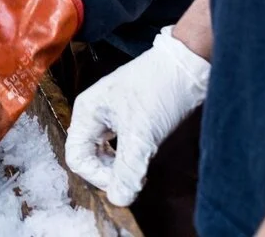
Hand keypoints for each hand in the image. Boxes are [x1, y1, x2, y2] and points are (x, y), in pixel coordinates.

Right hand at [65, 27, 208, 206]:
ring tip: (140, 169)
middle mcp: (94, 113)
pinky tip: (145, 158)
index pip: (76, 156)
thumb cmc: (159, 89)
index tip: (123, 180)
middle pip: (88, 155)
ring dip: (120, 166)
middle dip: (108, 171)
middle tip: (134, 176)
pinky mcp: (130, 118)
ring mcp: (112, 115)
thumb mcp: (142, 133)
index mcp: (87, 111)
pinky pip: (120, 145)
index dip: (96, 174)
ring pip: (105, 151)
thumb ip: (128, 168)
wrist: (188, 65)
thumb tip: (118, 199)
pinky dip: (130, 157)